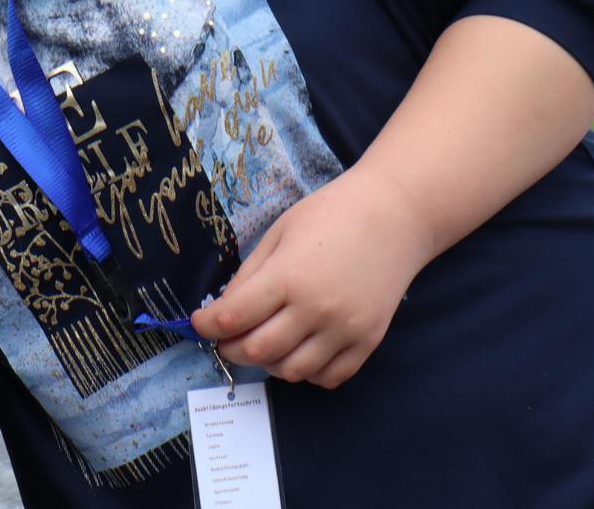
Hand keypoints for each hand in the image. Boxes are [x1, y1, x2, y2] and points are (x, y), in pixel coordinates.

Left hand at [191, 169, 432, 387]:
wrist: (393, 216)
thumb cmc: (331, 215)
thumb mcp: (279, 234)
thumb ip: (250, 275)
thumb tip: (225, 311)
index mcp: (288, 276)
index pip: (233, 318)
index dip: (207, 325)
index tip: (199, 322)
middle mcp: (316, 309)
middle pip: (258, 351)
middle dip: (230, 348)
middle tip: (226, 337)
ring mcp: (345, 330)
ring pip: (291, 371)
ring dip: (267, 363)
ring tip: (263, 342)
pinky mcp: (368, 342)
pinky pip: (328, 377)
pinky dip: (306, 372)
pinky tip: (298, 351)